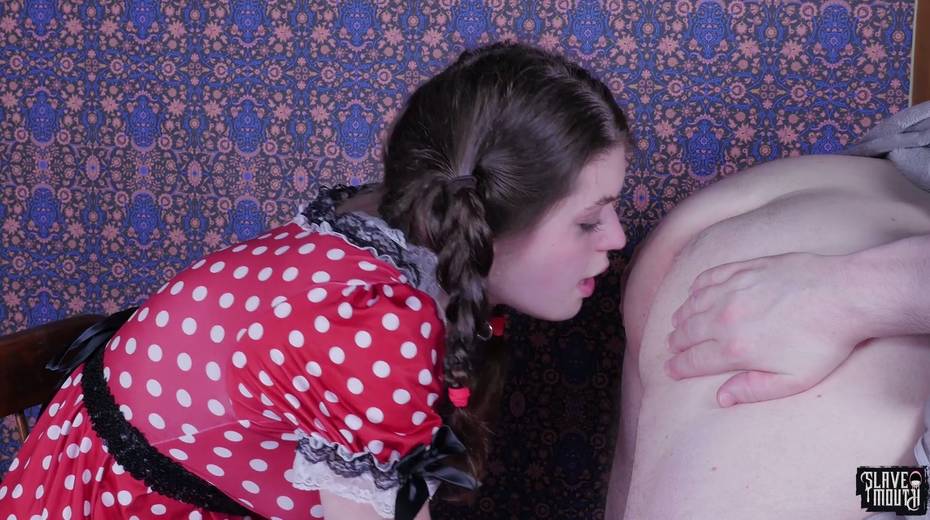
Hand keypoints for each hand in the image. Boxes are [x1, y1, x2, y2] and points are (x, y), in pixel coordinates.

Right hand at [666, 252, 864, 406]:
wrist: (844, 295)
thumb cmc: (823, 341)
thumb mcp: (794, 381)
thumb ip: (754, 390)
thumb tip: (721, 398)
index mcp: (735, 348)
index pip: (694, 360)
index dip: (678, 367)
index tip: (670, 370)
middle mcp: (725, 318)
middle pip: (687, 332)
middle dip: (676, 343)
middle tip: (672, 347)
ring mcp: (732, 290)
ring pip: (692, 304)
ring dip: (681, 316)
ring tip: (677, 323)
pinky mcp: (742, 270)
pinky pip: (707, 278)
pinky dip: (695, 288)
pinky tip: (694, 293)